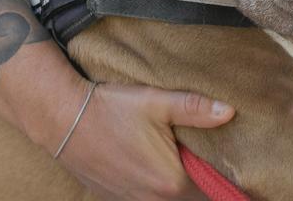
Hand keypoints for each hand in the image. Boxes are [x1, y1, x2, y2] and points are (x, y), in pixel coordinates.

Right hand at [57, 80, 234, 200]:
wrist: (63, 119)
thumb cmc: (112, 109)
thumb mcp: (157, 102)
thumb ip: (195, 109)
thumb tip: (229, 112)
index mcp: (171, 181)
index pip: (210, 184)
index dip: (217, 168)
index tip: (219, 151)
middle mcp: (152, 200)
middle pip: (190, 193)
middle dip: (195, 173)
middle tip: (193, 147)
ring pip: (166, 197)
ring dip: (172, 180)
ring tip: (170, 152)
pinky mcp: (114, 198)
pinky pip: (144, 197)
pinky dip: (151, 184)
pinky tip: (146, 160)